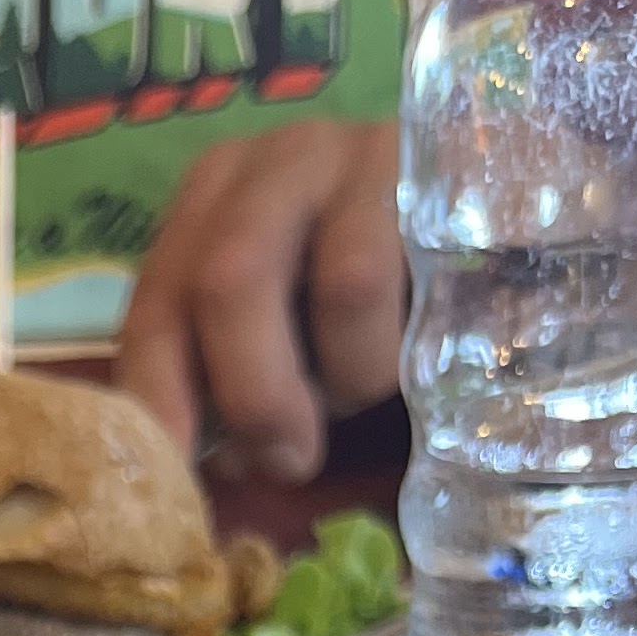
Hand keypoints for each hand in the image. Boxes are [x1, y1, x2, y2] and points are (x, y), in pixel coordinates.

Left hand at [115, 122, 404, 488]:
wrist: (478, 237)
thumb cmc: (355, 312)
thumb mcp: (278, 347)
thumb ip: (229, 385)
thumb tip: (206, 467)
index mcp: (209, 205)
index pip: (158, 304)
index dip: (159, 399)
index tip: (172, 481)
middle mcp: (273, 162)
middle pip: (233, 279)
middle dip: (257, 395)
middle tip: (290, 461)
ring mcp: (359, 154)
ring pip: (342, 283)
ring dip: (349, 376)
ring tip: (362, 394)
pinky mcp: (440, 171)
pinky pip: (422, 279)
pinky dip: (398, 349)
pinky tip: (416, 360)